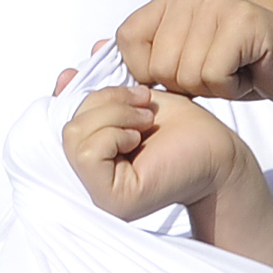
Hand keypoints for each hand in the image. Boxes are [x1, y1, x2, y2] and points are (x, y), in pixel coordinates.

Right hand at [62, 84, 255, 220]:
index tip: (83, 76)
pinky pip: (89, 152)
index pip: (56, 123)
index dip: (68, 95)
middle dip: (105, 101)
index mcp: (91, 155)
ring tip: (145, 120)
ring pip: (76, 136)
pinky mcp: (111, 198)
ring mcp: (98, 193)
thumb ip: (97, 92)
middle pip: (67, 126)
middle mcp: (89, 179)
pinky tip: (140, 137)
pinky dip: (115, 133)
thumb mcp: (129, 100)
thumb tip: (67, 74)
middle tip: (142, 102)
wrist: (216, 148)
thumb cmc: (179, 127)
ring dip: (115, 114)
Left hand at [115, 0, 272, 108]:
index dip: (150, 72)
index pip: (127, 41)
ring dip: (213, 88)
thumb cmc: (244, 68)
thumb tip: (87, 56)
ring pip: (184, 75)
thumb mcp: (186, 62)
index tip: (186, 71)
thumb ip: (145, 57)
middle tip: (221, 71)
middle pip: (157, 65)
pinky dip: (232, 88)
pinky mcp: (244, 22)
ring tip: (236, 71)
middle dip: (188, 85)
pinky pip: (212, 75)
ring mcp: (218, 3)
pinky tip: (250, 73)